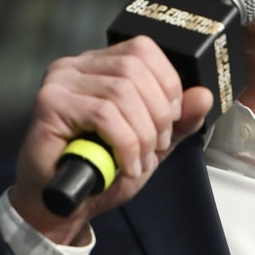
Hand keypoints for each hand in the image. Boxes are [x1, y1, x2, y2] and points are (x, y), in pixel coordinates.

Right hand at [8, 36, 213, 244]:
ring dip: (142, 134)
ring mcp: (61, 81)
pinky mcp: (50, 103)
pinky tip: (126, 165)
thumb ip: (178, 121)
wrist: (64, 204)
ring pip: (121, 93)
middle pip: (135, 69)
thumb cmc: (101, 171)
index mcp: (101, 65)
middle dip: (158, 114)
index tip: (172, 119)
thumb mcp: (152, 144)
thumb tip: (203, 95)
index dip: (167, 84)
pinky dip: (125, 144)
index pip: (143, 49)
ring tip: (140, 160)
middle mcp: (77, 65)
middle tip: (156, 146)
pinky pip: (103, 114)